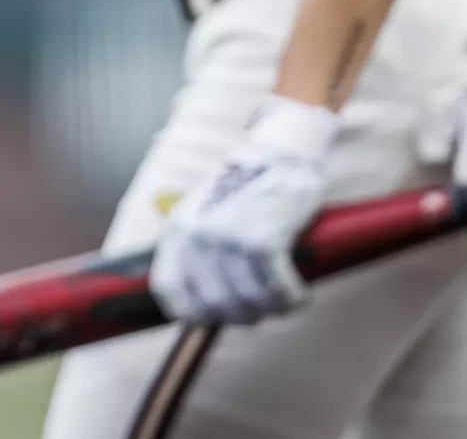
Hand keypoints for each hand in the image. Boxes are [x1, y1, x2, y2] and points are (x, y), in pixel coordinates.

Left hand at [150, 96, 338, 324]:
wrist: (279, 149)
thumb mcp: (202, 211)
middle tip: (259, 308)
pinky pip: (276, 290)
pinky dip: (290, 299)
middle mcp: (197, 236)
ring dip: (270, 309)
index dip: (190, 312)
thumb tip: (200, 302)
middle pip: (212, 305)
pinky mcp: (264, 239)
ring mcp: (229, 238)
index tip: (211, 318)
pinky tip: (298, 295)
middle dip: (239, 315)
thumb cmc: (243, 185)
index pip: (168, 290)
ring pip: (247, 302)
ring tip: (282, 301)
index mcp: (177, 229)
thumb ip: (195, 250)